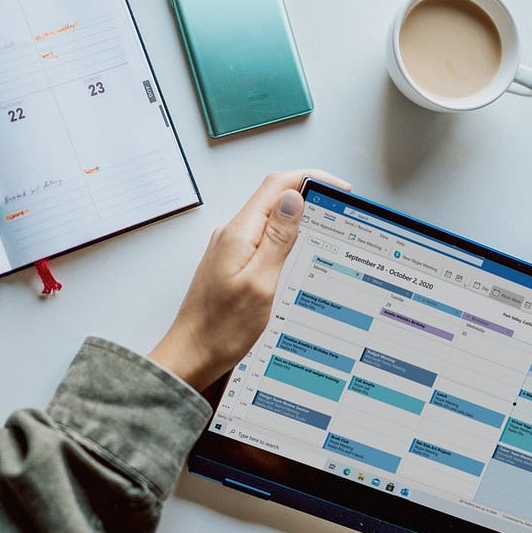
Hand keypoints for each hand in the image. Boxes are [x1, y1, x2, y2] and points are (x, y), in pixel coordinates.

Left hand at [149, 169, 350, 391]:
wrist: (192, 355)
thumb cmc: (222, 328)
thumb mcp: (261, 282)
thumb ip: (277, 239)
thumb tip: (294, 199)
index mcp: (239, 233)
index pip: (277, 185)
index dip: (310, 177)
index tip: (339, 186)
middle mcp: (232, 234)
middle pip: (273, 197)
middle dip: (308, 194)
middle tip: (339, 208)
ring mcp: (230, 248)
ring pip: (269, 218)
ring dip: (297, 217)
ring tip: (325, 227)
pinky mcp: (231, 262)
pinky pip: (261, 238)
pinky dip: (284, 237)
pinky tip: (298, 251)